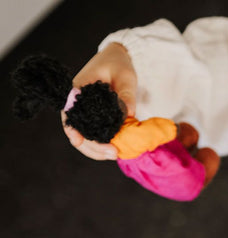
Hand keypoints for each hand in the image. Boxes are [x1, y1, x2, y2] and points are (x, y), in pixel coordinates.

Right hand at [62, 43, 136, 159]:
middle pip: (76, 131)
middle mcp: (77, 104)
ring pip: (85, 138)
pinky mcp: (94, 119)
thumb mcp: (125, 76)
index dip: (71, 129)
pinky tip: (114, 150)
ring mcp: (85, 113)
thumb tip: (128, 113)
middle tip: (113, 153)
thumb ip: (126, 94)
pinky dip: (102, 146)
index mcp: (78, 90)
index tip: (78, 141)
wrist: (118, 61)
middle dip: (93, 146)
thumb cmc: (118, 65)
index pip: (69, 113)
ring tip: (115, 154)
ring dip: (97, 150)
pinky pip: (94, 136)